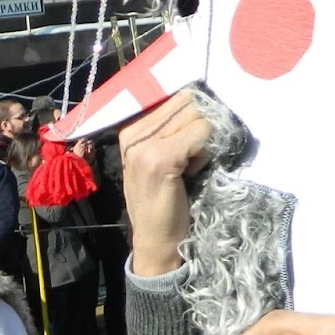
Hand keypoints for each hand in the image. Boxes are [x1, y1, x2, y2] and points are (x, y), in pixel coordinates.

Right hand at [117, 91, 213, 276]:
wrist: (155, 240)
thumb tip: (205, 98)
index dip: (192, 112)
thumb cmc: (162, 200)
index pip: (175, 94)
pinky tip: (189, 173)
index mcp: (130, 128)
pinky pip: (201, 133)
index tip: (188, 141)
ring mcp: (144, 144)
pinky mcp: (161, 157)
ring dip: (201, 141)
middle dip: (197, 126)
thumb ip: (171, 128)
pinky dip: (203, 154)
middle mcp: (133, 132)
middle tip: (186, 157)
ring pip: (196, 115)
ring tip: (186, 166)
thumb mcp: (158, 156)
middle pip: (187, 101)